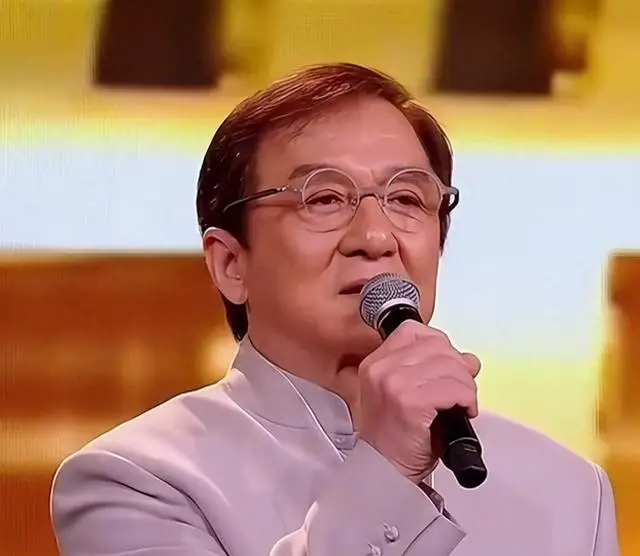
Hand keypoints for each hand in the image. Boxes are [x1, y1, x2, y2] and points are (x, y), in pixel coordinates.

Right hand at [357, 320, 480, 483]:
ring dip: (466, 386)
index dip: (440, 346)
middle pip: (437, 346)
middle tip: (461, 390)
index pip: (414, 331)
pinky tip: (463, 411)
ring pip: (450, 366)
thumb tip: (468, 360)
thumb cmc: (394, 439)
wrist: (384, 472)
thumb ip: (429, 370)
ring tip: (462, 403)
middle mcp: (381, 368)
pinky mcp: (410, 402)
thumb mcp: (402, 394)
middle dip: (458, 368)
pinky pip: (453, 388)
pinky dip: (466, 399)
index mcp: (375, 362)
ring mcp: (394, 383)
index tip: (449, 366)